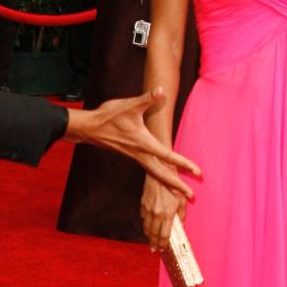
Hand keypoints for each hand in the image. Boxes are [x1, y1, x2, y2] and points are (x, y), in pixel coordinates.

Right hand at [65, 87, 200, 197]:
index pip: (168, 155)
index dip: (183, 163)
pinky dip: (158, 176)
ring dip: (168, 183)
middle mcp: (140, 154)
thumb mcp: (130, 105)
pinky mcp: (131, 155)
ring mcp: (135, 156)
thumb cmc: (109, 116)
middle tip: (191, 196)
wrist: (89, 128)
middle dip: (177, 186)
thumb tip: (160, 90)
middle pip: (162, 174)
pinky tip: (163, 176)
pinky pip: (148, 169)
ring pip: (155, 173)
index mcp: (143, 143)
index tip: (197, 171)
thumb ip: (147, 99)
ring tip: (180, 191)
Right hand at [141, 176, 186, 251]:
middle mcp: (156, 214)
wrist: (159, 171)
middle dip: (154, 244)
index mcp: (167, 214)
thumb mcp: (182, 200)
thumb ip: (182, 214)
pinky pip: (143, 218)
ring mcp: (148, 209)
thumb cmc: (173, 185)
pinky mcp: (143, 204)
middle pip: (153, 234)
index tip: (163, 249)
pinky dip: (145, 224)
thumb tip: (181, 224)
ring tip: (151, 241)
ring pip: (146, 227)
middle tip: (154, 250)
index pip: (164, 235)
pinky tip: (148, 226)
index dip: (163, 244)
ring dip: (149, 236)